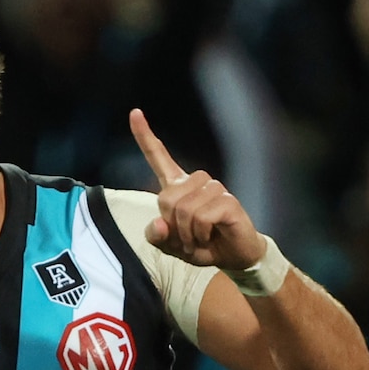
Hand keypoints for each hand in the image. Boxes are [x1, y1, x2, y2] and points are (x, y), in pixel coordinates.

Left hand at [129, 108, 265, 268]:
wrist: (233, 256)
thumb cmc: (203, 245)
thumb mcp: (172, 246)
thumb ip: (157, 237)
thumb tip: (159, 223)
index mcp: (177, 186)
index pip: (158, 157)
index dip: (145, 137)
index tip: (134, 113)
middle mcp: (196, 182)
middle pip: (167, 197)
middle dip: (172, 225)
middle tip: (187, 238)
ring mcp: (214, 189)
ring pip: (184, 209)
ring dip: (188, 233)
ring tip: (199, 238)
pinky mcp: (229, 201)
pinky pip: (202, 217)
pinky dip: (201, 234)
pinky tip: (210, 237)